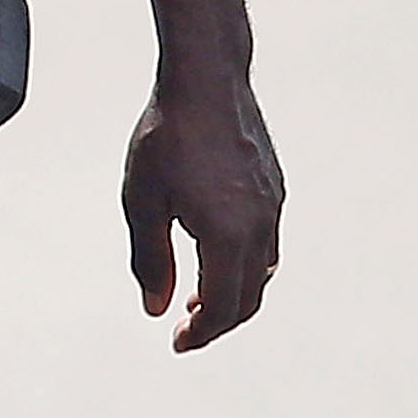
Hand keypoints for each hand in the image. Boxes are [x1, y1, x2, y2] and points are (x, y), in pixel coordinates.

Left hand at [122, 72, 283, 350]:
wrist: (206, 76)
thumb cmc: (169, 133)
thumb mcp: (143, 200)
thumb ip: (150, 259)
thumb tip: (157, 306)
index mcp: (229, 234)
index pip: (222, 308)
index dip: (201, 334)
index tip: (178, 342)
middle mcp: (260, 223)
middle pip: (248, 297)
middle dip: (218, 321)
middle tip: (187, 327)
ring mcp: (272, 202)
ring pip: (263, 270)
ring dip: (233, 291)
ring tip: (199, 292)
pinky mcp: (274, 183)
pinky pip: (268, 239)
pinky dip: (246, 261)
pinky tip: (218, 247)